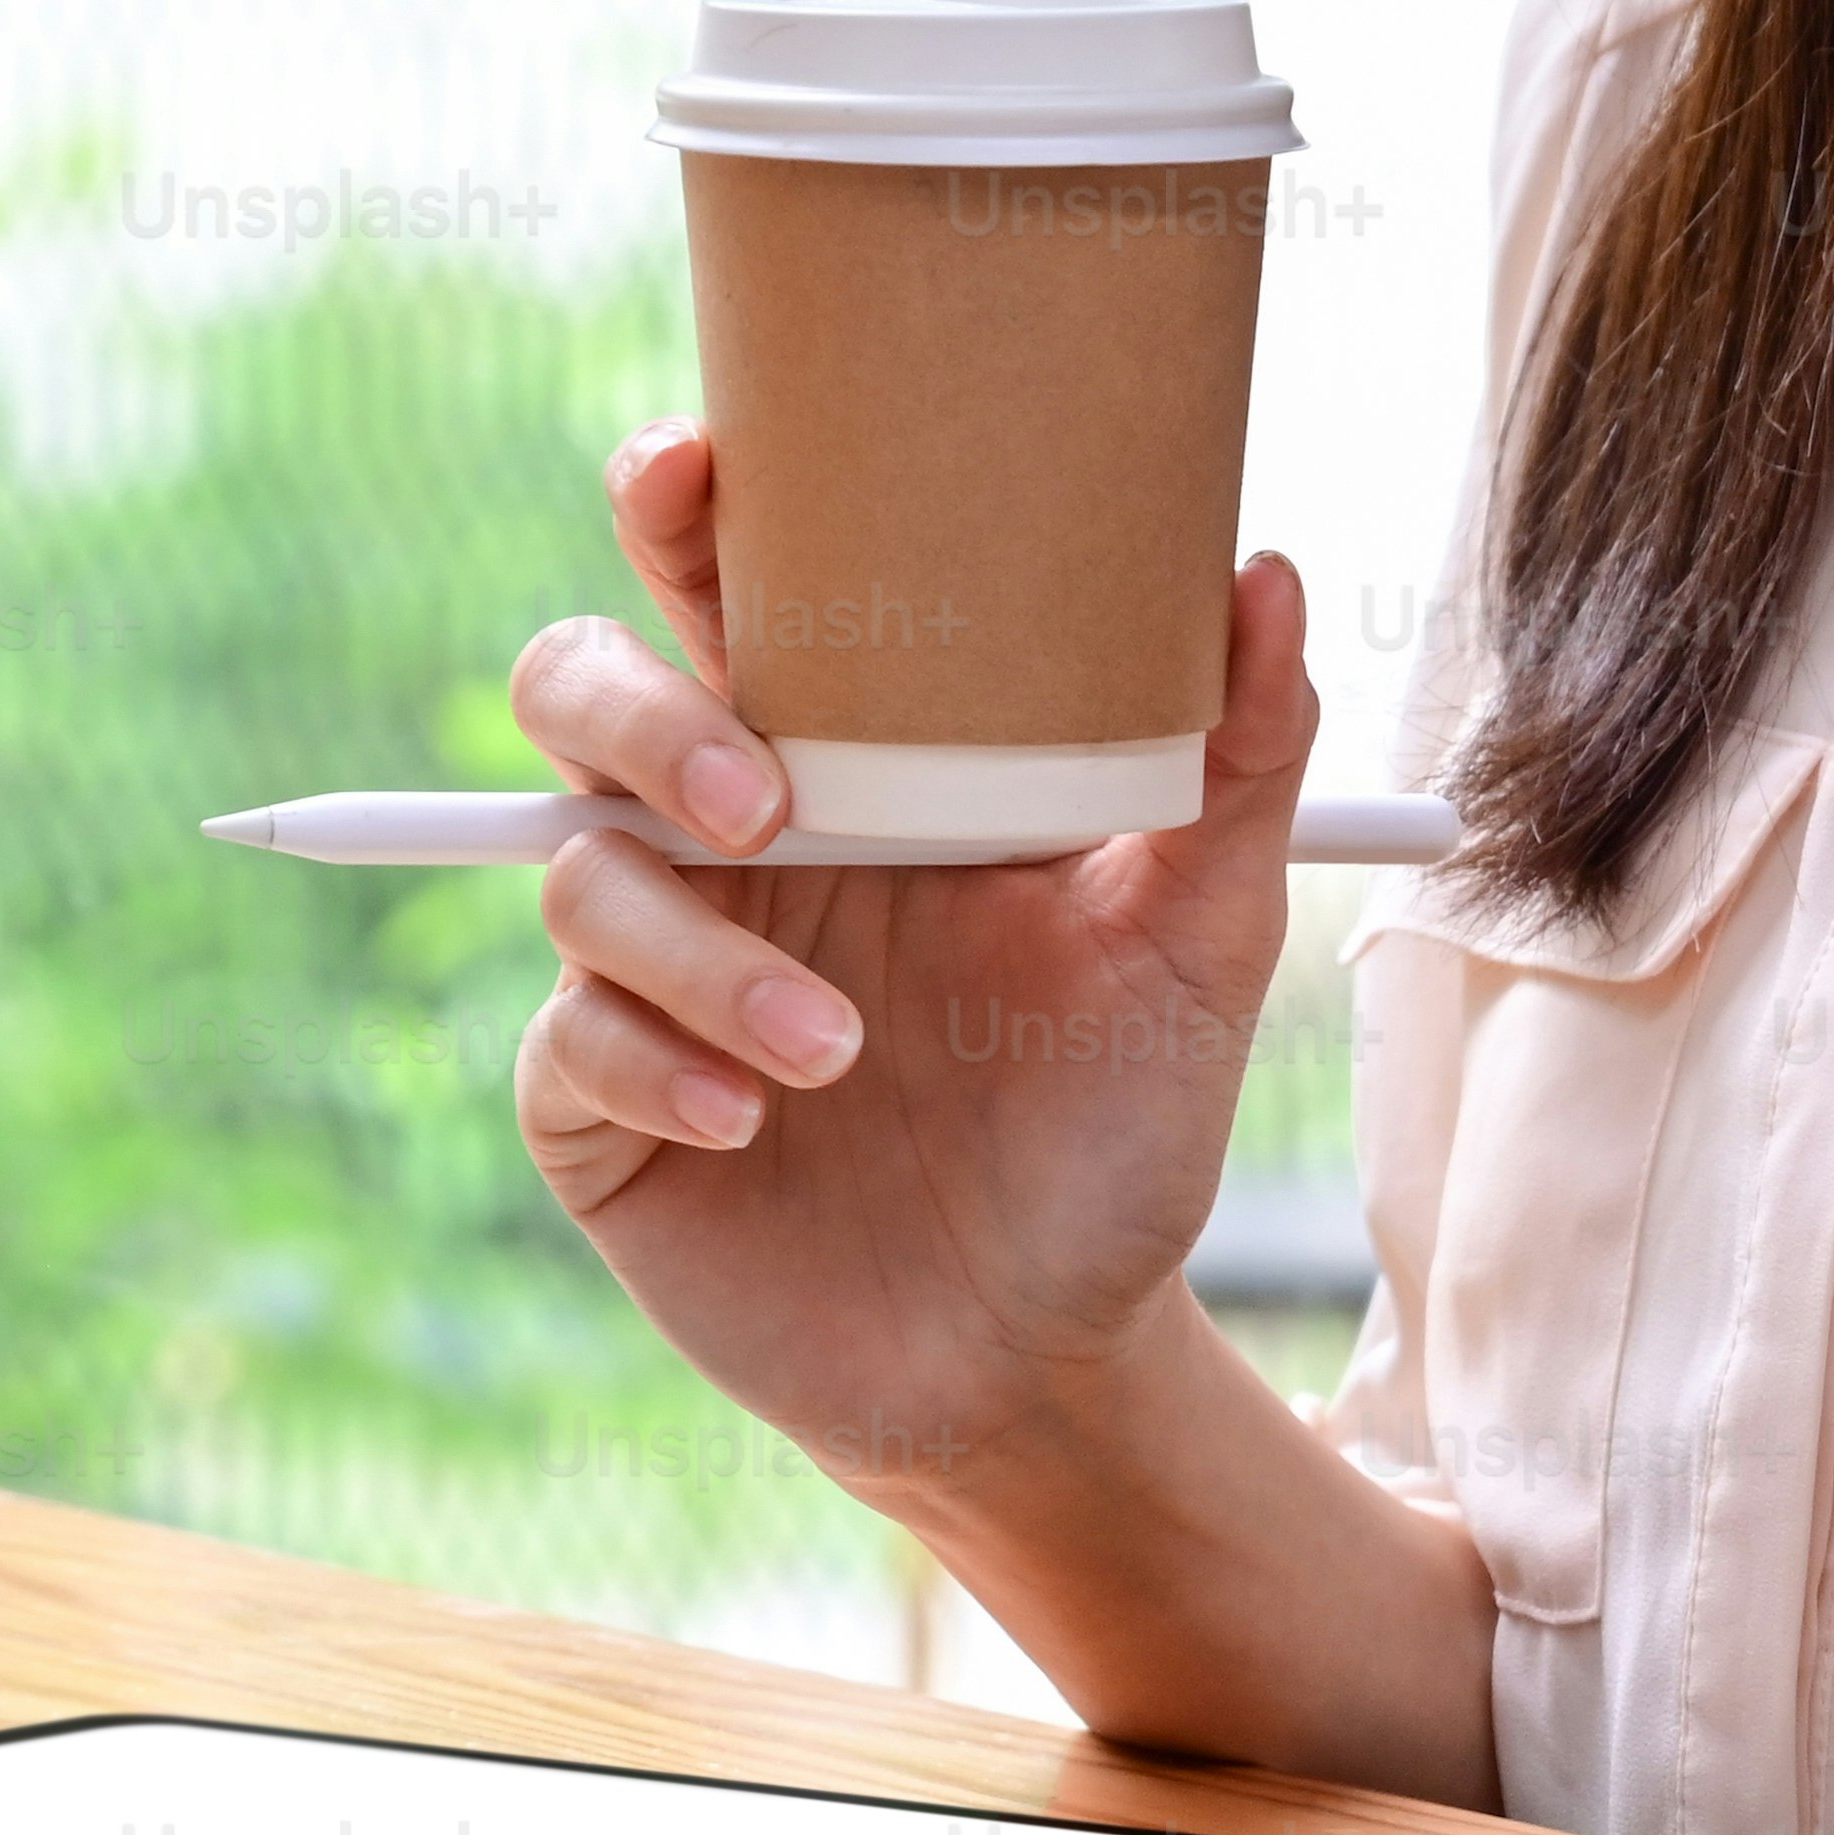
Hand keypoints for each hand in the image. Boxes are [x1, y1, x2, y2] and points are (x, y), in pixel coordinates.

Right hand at [504, 420, 1315, 1515]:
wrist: (1052, 1360)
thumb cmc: (1115, 1131)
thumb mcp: (1198, 947)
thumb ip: (1235, 767)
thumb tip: (1265, 574)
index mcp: (847, 762)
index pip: (727, 589)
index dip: (679, 506)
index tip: (698, 475)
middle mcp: (726, 844)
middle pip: (578, 688)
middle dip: (639, 715)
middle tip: (761, 802)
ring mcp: (649, 972)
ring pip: (582, 876)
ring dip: (705, 956)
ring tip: (839, 1055)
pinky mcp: (600, 1109)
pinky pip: (568, 1042)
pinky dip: (658, 1065)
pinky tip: (755, 1123)